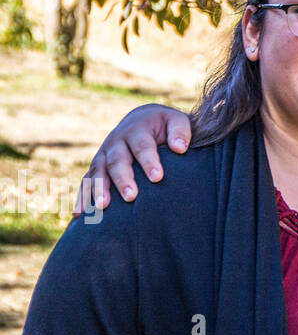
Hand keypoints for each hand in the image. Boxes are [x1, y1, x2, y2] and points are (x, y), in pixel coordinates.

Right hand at [73, 103, 192, 213]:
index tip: (157, 177)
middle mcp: (116, 142)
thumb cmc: (163, 125)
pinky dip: (82, 197)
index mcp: (136, 130)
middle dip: (123, 179)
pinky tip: (79, 215)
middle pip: (117, 161)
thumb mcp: (175, 121)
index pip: (142, 146)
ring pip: (97, 172)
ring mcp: (103, 155)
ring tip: (103, 207)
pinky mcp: (96, 167)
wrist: (140, 120)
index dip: (149, 161)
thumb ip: (180, 132)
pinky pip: (85, 182)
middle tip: (131, 196)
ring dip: (98, 189)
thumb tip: (180, 148)